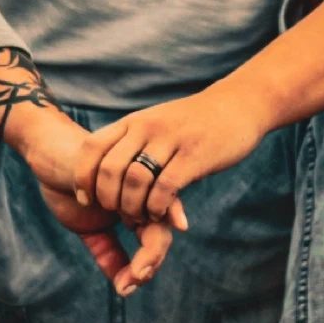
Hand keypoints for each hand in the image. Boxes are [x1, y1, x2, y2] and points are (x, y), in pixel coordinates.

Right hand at [18, 111, 186, 297]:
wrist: (50, 154)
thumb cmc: (73, 190)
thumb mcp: (90, 229)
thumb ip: (109, 253)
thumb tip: (124, 286)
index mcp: (139, 209)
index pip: (157, 239)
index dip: (147, 264)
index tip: (126, 288)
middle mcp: (141, 194)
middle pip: (160, 227)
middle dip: (151, 257)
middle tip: (136, 279)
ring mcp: (129, 174)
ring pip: (147, 208)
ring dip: (138, 236)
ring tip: (130, 265)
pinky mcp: (112, 155)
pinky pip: (127, 177)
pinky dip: (122, 197)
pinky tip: (118, 214)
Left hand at [74, 82, 272, 262]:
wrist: (239, 105)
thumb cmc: (195, 121)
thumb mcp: (157, 123)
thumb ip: (133, 142)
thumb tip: (106, 171)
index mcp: (134, 121)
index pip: (92, 147)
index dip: (84, 177)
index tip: (86, 199)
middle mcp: (148, 128)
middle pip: (111, 169)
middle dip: (108, 199)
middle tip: (118, 214)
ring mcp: (171, 141)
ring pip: (136, 181)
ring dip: (133, 207)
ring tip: (140, 217)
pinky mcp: (194, 156)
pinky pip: (165, 188)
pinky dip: (157, 208)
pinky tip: (160, 215)